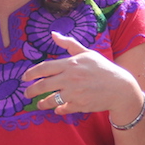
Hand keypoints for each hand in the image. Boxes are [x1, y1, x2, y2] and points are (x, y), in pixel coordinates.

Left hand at [20, 32, 142, 120]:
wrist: (120, 88)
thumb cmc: (103, 68)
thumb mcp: (87, 53)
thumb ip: (69, 44)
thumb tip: (53, 34)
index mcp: (71, 64)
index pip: (44, 68)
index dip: (31, 73)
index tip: (24, 77)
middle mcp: (70, 79)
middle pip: (43, 86)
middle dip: (31, 90)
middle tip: (26, 93)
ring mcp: (74, 94)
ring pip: (51, 100)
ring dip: (42, 103)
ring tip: (39, 104)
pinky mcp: (79, 106)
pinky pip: (63, 109)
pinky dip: (58, 110)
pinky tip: (56, 109)